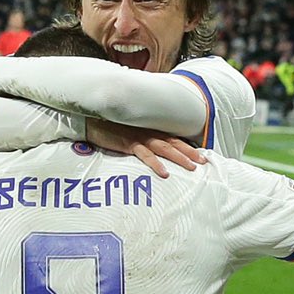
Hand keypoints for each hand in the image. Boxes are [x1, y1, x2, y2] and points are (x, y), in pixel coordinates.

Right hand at [86, 118, 202, 176]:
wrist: (89, 120)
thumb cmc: (107, 126)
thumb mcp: (127, 130)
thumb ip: (139, 138)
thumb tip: (148, 149)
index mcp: (148, 129)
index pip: (172, 138)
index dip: (187, 146)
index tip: (201, 155)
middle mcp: (147, 131)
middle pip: (173, 142)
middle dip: (190, 152)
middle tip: (203, 162)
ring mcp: (138, 137)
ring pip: (164, 148)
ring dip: (179, 158)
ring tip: (192, 168)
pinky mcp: (127, 143)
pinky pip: (145, 155)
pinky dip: (156, 164)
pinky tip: (164, 173)